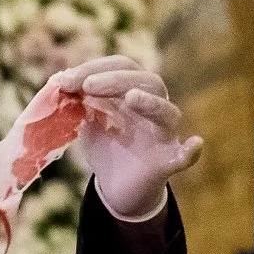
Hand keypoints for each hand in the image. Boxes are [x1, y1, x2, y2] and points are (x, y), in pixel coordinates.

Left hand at [56, 55, 203, 222]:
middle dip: (115, 80)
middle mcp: (153, 108)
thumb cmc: (106, 147)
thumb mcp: (86, 122)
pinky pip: (184, 157)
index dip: (94, 68)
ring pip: (168, 113)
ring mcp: (163, 135)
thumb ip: (76, 103)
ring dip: (150, 103)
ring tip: (130, 98)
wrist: (117, 186)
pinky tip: (195, 144)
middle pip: (147, 82)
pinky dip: (191, 152)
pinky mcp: (167, 162)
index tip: (64, 80)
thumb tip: (58, 81)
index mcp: (134, 92)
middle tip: (88, 85)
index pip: (122, 67)